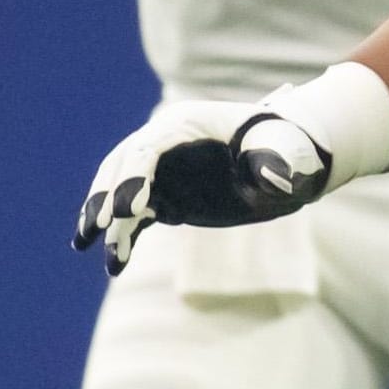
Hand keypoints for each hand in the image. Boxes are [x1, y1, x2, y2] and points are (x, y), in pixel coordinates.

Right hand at [73, 103, 335, 275]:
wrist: (291, 159)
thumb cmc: (287, 146)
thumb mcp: (282, 150)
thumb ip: (273, 162)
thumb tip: (275, 181)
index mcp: (186, 123)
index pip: (147, 148)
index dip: (133, 177)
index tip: (127, 210)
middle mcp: (165, 144)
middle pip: (122, 167)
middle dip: (106, 196)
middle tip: (97, 228)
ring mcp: (162, 172)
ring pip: (121, 194)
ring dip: (106, 221)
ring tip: (96, 250)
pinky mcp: (165, 197)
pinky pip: (134, 216)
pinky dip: (123, 237)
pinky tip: (116, 264)